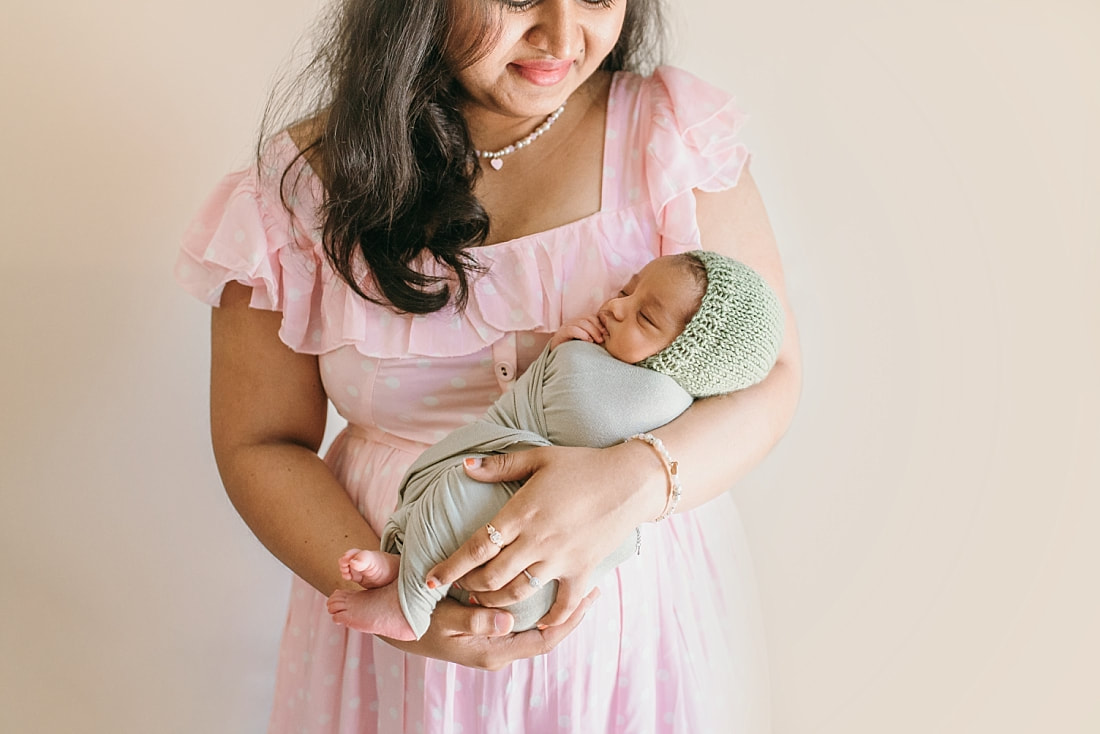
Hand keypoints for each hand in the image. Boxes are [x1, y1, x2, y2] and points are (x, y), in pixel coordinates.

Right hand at [380, 590, 599, 670]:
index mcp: (492, 651)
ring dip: (559, 607)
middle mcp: (498, 650)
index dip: (569, 621)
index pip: (544, 641)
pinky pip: (523, 619)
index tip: (590, 596)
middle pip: (547, 635)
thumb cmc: (417, 618)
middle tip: (596, 585)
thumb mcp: (443, 619)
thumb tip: (508, 622)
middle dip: (572, 612)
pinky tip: (550, 583)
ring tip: (581, 582)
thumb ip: (475, 621)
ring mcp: (494, 640)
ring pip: (537, 626)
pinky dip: (540, 604)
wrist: (391, 623)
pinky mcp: (489, 628)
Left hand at [426, 443, 665, 627]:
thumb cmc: (583, 464)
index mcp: (521, 513)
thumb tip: (465, 467)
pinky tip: (537, 623)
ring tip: (483, 602)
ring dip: (496, 602)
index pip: (476, 547)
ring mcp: (561, 559)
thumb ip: (500, 466)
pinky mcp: (583, 570)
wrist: (631, 481)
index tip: (428, 581)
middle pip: (491, 577)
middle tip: (457, 588)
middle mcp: (537, 541)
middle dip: (469, 586)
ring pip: (518, 592)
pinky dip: (549, 618)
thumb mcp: (540, 457)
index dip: (449, 567)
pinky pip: (562, 604)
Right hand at [548, 315, 606, 349]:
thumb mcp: (589, 343)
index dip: (600, 323)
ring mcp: (566, 327)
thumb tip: (611, 336)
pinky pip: (572, 329)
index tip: (607, 333)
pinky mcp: (560, 334)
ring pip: (581, 323)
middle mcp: (573, 322)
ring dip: (591, 331)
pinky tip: (587, 341)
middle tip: (602, 340)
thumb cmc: (577, 352)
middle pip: (588, 318)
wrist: (559, 360)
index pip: (592, 317)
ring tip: (596, 341)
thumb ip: (597, 338)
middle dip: (597, 328)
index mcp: (580, 323)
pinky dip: (582, 334)